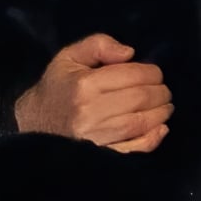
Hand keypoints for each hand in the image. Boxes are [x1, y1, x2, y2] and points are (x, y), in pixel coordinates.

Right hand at [14, 33, 171, 154]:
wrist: (35, 124)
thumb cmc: (57, 88)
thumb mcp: (69, 57)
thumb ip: (99, 45)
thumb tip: (130, 53)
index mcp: (85, 85)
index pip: (133, 75)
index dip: (152, 72)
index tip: (155, 73)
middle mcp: (91, 112)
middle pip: (142, 98)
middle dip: (160, 91)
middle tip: (163, 90)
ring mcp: (97, 136)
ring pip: (142, 122)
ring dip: (161, 113)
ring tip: (164, 106)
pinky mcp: (102, 155)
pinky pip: (135, 149)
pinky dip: (153, 138)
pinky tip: (160, 128)